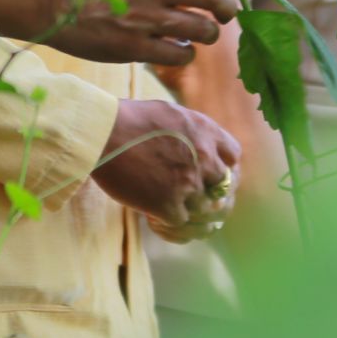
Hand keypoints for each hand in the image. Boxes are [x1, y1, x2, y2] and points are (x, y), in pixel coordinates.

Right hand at [34, 0, 244, 66]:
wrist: (52, 0)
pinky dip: (187, 53)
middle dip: (229, 8)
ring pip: (203, 29)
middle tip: (228, 14)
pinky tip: (180, 49)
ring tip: (203, 33)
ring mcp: (145, 17)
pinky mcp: (135, 47)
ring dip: (210, 33)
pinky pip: (180, 54)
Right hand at [93, 100, 240, 229]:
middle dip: (210, 193)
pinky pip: (180, 223)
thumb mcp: (171, 114)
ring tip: (175, 212)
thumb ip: (193, 130)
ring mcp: (188, 183)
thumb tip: (201, 143)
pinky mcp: (168, 205)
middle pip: (222, 186)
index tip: (211, 173)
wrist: (103, 133)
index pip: (233, 156)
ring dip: (190, 211)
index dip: (223, 166)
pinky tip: (155, 217)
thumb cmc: (129, 120)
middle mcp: (205, 157)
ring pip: (203, 209)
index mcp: (206, 131)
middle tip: (196, 199)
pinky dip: (169, 223)